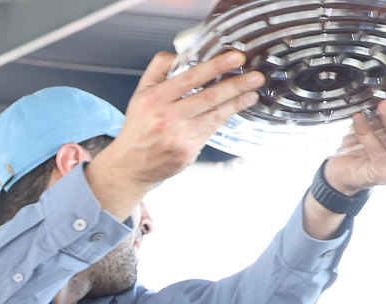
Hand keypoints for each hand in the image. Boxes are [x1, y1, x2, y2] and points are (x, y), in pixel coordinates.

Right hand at [85, 50, 262, 213]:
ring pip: (214, 115)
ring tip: (251, 93)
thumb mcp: (140, 94)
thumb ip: (159, 70)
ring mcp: (178, 136)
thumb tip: (181, 54)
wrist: (130, 166)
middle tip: (255, 77)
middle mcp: (166, 117)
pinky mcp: (187, 152)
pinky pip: (211, 131)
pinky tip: (234, 110)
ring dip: (237, 103)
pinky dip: (224, 118)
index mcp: (154, 99)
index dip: (216, 66)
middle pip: (209, 97)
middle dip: (236, 85)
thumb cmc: (138, 129)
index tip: (235, 59)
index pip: (190, 77)